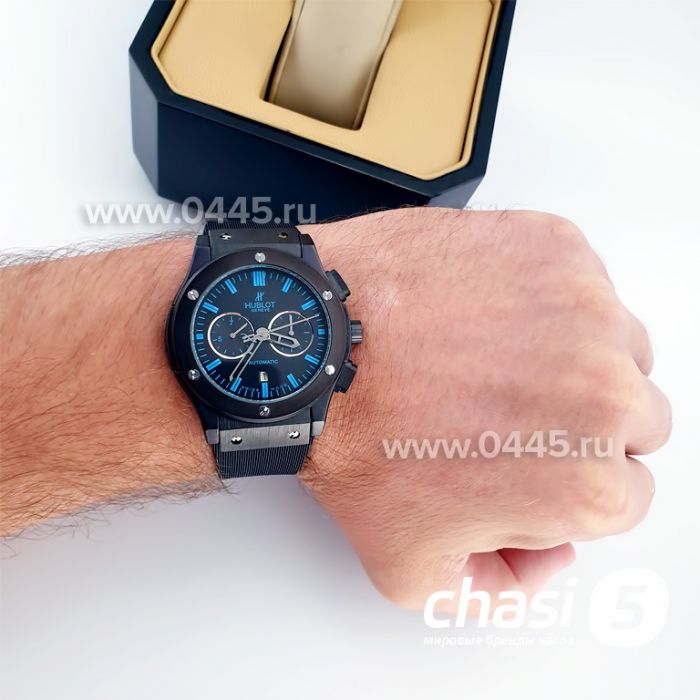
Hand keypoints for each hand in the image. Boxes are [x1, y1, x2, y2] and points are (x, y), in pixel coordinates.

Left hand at [302, 208, 671, 611]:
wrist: (314, 347)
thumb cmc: (354, 439)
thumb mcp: (414, 569)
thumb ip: (501, 589)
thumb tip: (545, 555)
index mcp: (587, 483)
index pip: (627, 493)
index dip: (571, 484)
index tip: (535, 463)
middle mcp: (604, 393)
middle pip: (635, 418)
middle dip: (583, 425)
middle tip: (513, 414)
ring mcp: (584, 309)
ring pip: (616, 346)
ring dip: (574, 357)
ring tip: (496, 360)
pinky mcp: (555, 249)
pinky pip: (581, 284)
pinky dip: (546, 300)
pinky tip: (488, 316)